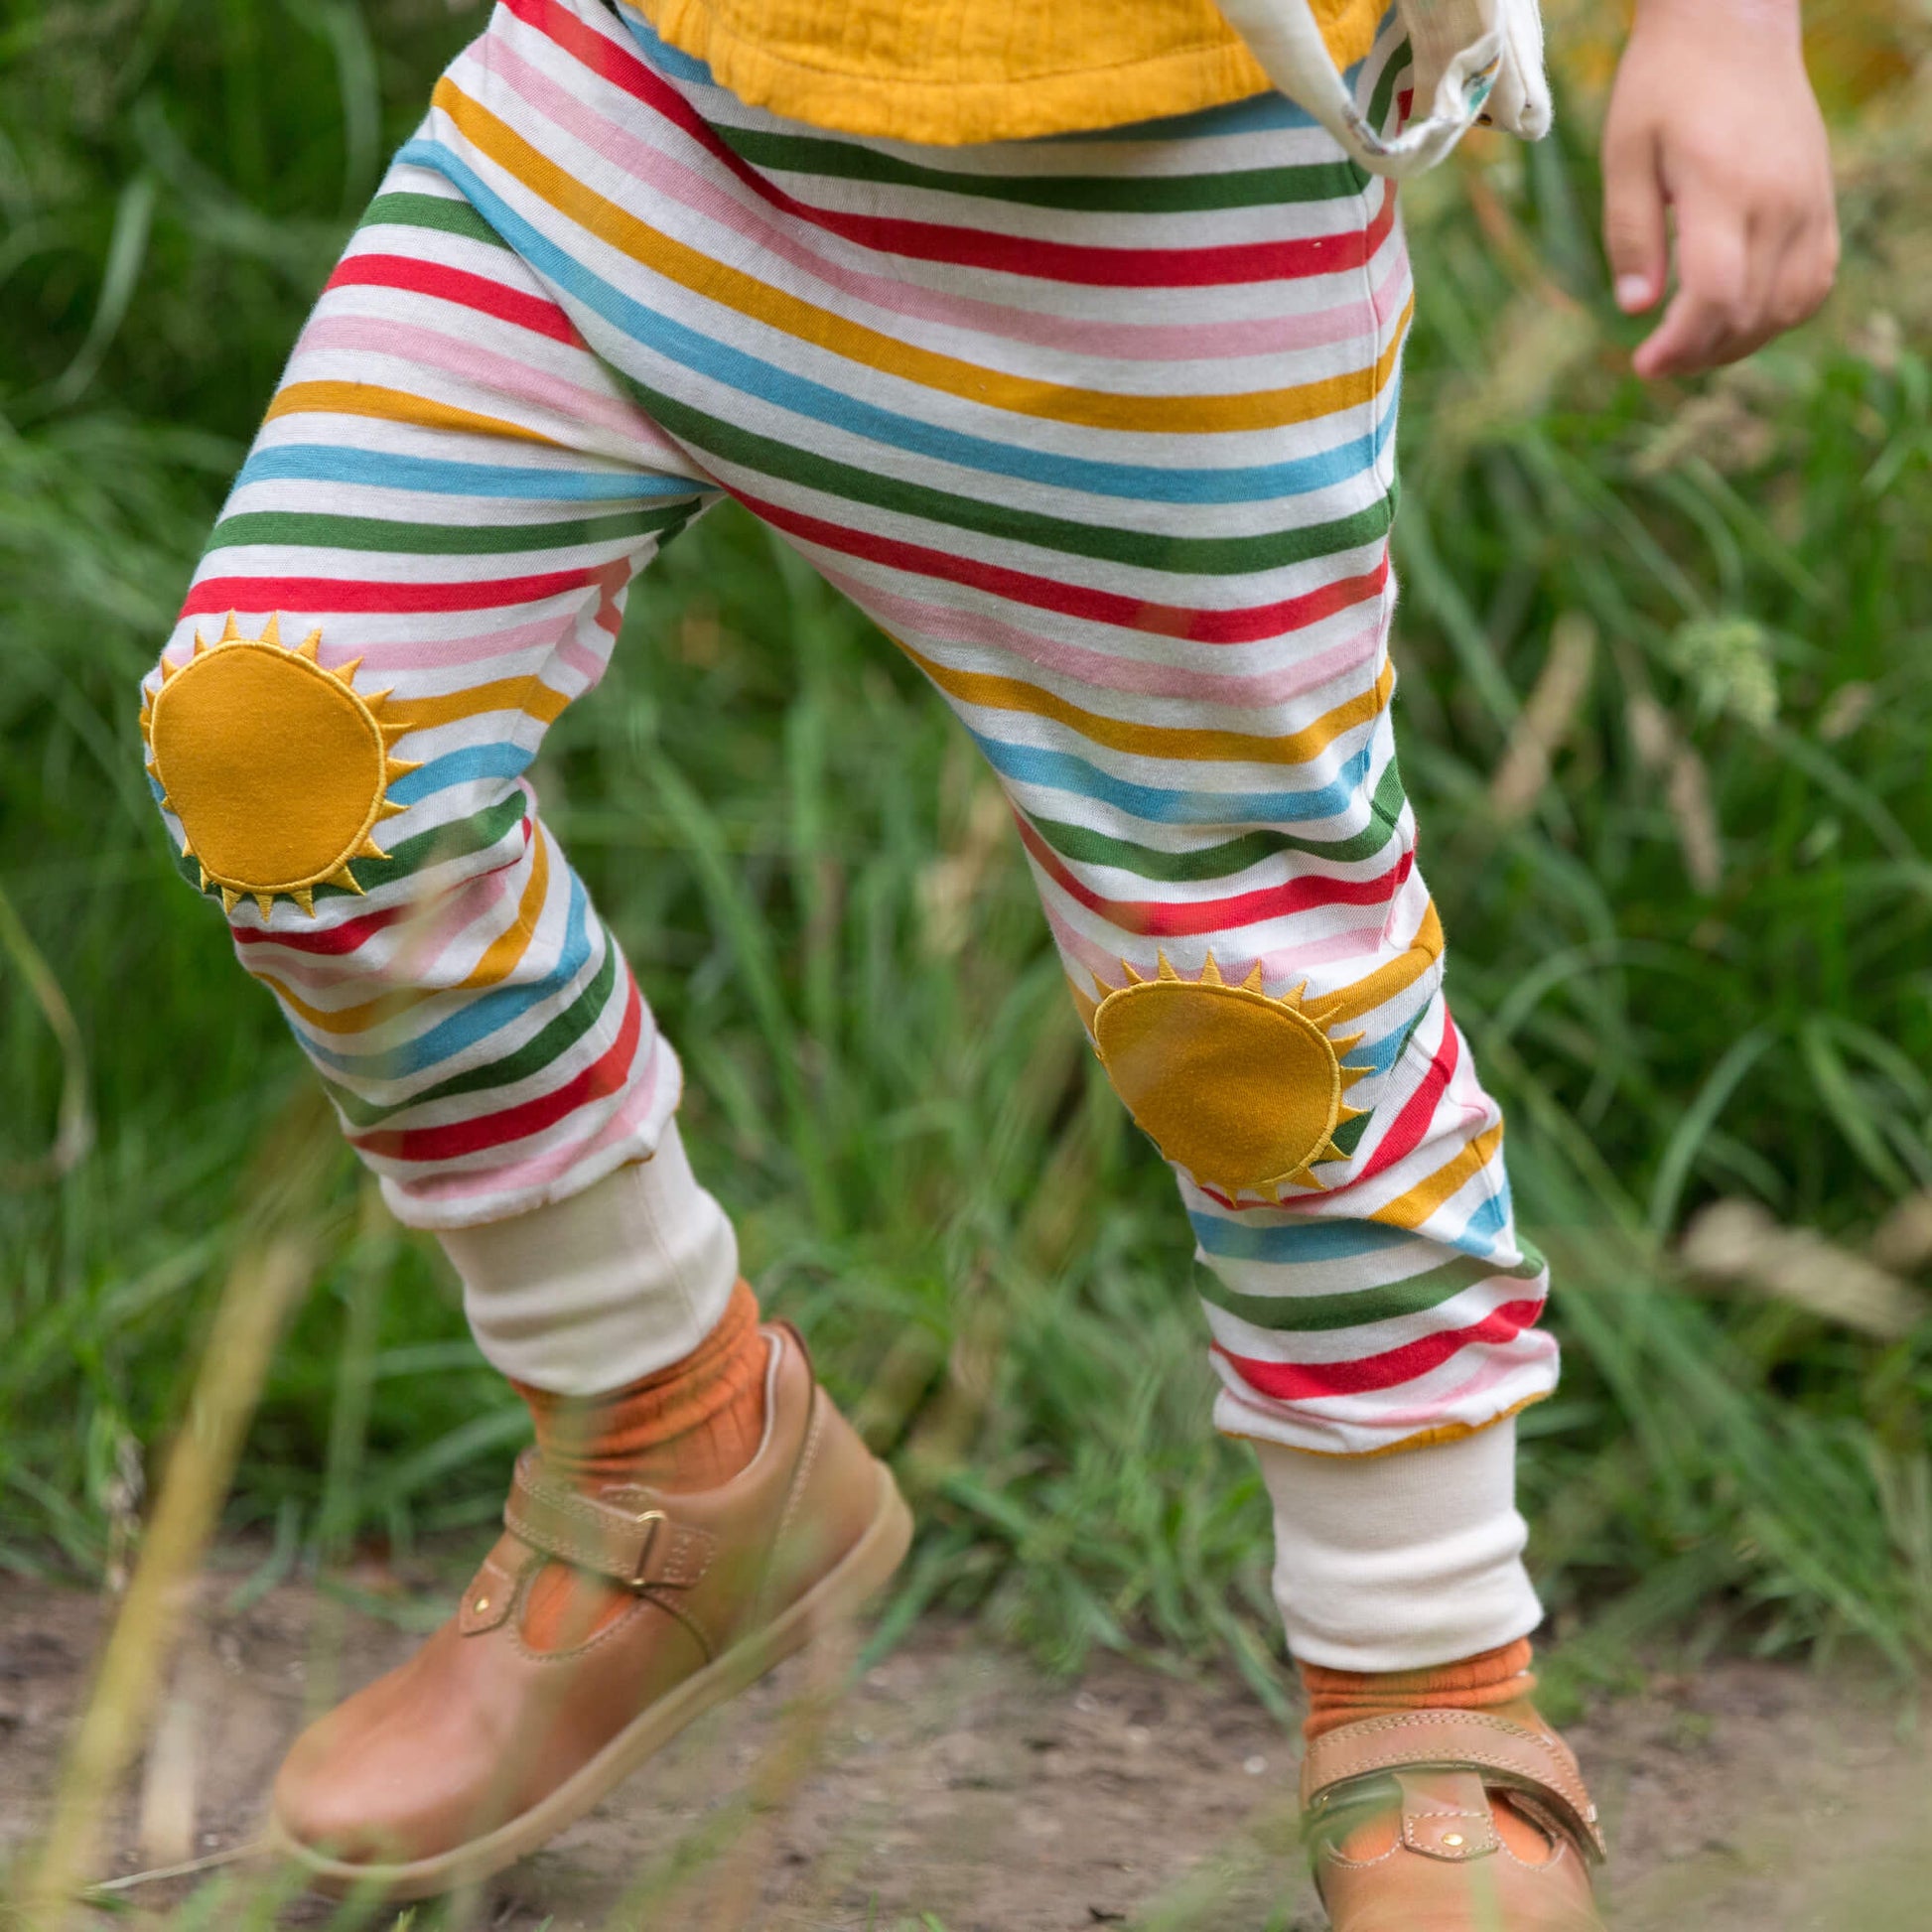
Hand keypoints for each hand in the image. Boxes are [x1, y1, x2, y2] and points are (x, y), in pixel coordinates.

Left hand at [1602, 0, 1837, 378]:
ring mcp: (1810, 200)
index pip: (1715, 291)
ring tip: (1690, 347)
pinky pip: (1814, 281)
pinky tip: (1735, 319)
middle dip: (1698, 353)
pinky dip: (1777, 314)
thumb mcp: (1625, 154)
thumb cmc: (1666, 84)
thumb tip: (1635, 309)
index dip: (1679, 344)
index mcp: (1725, 183)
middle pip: (1750, 310)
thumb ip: (1629, 233)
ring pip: (1789, 306)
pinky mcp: (1822, 201)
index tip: (1641, 364)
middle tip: (1655, 361)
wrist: (1733, 24)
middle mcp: (1780, 197)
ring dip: (1737, 342)